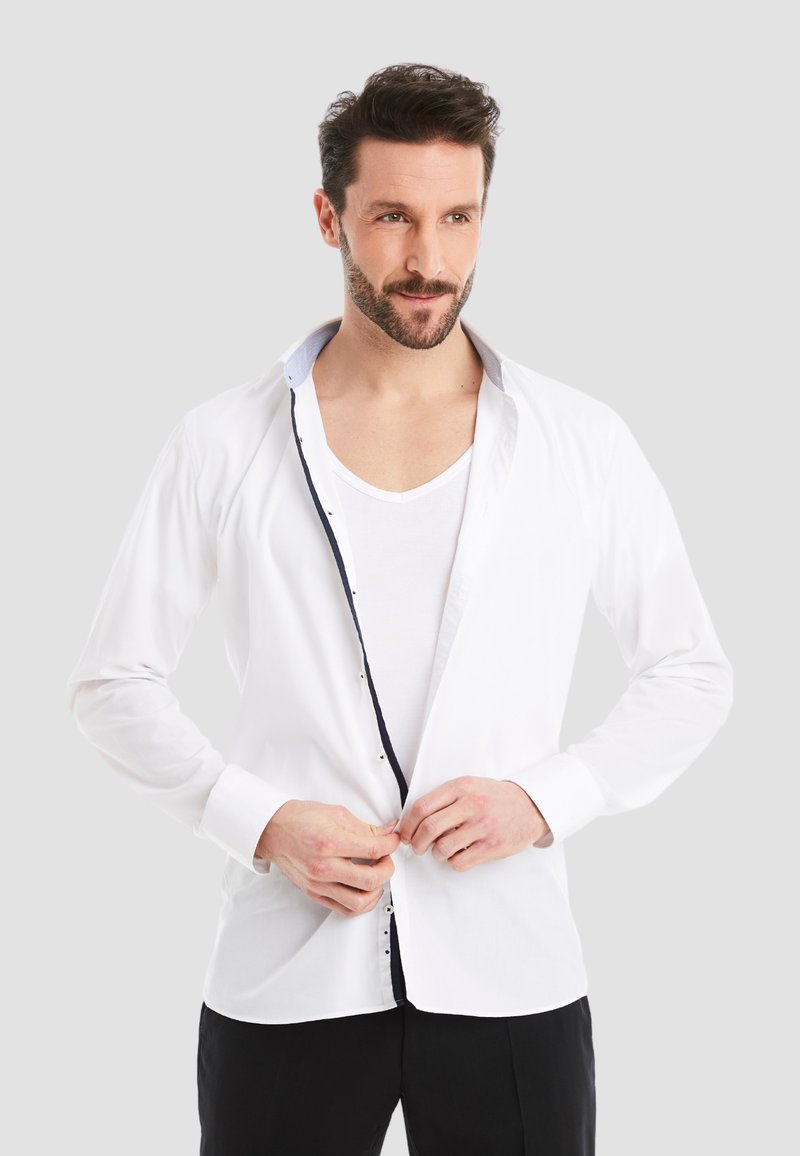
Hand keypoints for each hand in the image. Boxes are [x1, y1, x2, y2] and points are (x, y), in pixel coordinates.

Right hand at [256, 801, 400, 917]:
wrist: (273, 830)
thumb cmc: (300, 819)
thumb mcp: (336, 814)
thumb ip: (364, 827)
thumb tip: (387, 833)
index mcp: (330, 843)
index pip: (374, 849)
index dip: (391, 844)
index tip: (392, 840)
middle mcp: (324, 867)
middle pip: (371, 880)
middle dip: (388, 869)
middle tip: (386, 859)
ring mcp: (318, 884)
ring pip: (359, 902)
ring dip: (376, 891)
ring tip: (376, 877)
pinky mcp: (314, 893)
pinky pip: (344, 909)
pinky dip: (360, 904)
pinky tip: (364, 891)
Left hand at [395, 776, 550, 871]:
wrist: (530, 807)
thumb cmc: (496, 798)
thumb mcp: (469, 786)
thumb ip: (445, 798)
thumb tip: (414, 819)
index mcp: (461, 787)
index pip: (422, 807)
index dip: (408, 824)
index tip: (405, 833)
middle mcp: (471, 804)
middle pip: (428, 828)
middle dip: (417, 843)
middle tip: (417, 847)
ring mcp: (482, 826)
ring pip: (442, 848)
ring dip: (436, 853)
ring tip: (442, 850)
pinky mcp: (492, 846)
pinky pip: (459, 862)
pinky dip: (454, 862)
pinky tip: (459, 854)